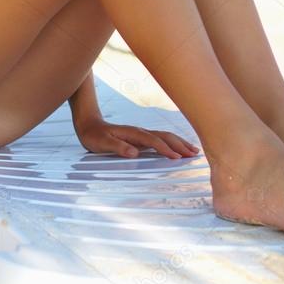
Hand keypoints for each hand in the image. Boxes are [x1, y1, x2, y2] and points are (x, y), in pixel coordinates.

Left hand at [73, 115, 200, 158]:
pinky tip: (178, 148)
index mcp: (133, 133)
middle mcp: (140, 132)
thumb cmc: (95, 136)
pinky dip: (172, 143)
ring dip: (179, 143)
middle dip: (179, 144)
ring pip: (165, 136)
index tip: (177, 158)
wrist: (89, 125)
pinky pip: (161, 139)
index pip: (153, 141)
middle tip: (194, 154)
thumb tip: (134, 153)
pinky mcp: (141, 137)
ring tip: (193, 150)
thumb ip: (118, 147)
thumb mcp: (102, 143)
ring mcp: (142, 134)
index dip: (165, 149)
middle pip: (164, 136)